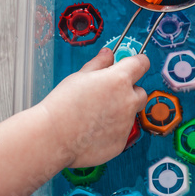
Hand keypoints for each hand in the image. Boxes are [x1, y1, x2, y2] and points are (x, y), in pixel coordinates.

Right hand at [39, 48, 149, 167]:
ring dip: (120, 112)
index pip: (142, 63)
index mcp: (119, 80)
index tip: (135, 64)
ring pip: (130, 113)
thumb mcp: (80, 76)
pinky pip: (122, 132)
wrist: (52, 137)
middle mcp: (128, 101)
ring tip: (95, 116)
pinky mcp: (121, 141)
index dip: (138, 62)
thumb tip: (109, 54)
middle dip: (130, 91)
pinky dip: (112, 131)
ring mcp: (127, 123)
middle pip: (140, 92)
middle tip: (109, 95)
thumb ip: (100, 63)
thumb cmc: (63, 105)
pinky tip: (93, 131)